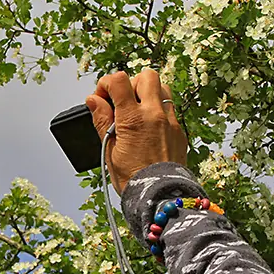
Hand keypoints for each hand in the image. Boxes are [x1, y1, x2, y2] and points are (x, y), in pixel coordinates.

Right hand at [86, 69, 187, 194]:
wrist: (160, 197)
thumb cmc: (133, 179)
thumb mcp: (109, 150)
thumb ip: (102, 121)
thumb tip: (94, 100)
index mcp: (133, 119)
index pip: (119, 81)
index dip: (106, 84)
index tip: (101, 98)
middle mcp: (155, 115)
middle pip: (146, 76)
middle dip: (130, 84)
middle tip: (121, 102)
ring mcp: (171, 121)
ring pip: (162, 88)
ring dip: (147, 94)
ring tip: (136, 112)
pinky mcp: (180, 130)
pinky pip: (169, 108)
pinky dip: (157, 110)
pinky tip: (148, 127)